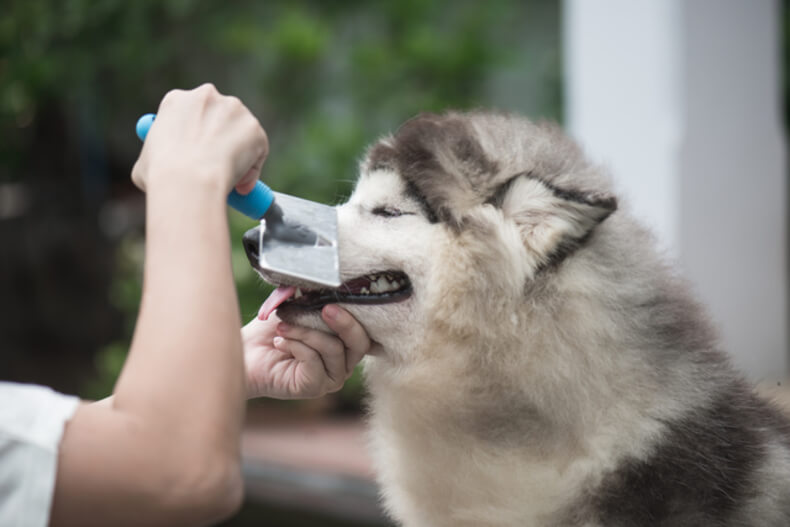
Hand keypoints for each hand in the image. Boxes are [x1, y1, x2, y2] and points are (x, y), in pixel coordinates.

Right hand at [131, 83, 267, 194]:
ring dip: (238, 154)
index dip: (197, 136)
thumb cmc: (161, 174)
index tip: (199, 154)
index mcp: (176, 100)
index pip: (192, 113)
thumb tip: (162, 165)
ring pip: (241, 134)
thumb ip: (158, 155)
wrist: (188, 179)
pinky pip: (258, 150)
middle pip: (220, 118)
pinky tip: (239, 182)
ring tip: (225, 179)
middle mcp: (207, 96)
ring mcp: (234, 110)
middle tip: (218, 167)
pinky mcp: (254, 128)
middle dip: (221, 141)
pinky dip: (252, 168)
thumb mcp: (145, 161)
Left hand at [242, 305, 372, 398]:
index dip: (357, 314)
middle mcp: (344, 362)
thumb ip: (313, 296)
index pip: (365, 330)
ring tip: (282, 327)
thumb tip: (323, 278)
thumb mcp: (297, 306)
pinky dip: (297, 345)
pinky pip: (315, 361)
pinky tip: (280, 342)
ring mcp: (331, 377)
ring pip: (334, 349)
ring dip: (306, 332)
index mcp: (345, 343)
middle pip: (360, 343)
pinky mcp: (315, 387)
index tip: (339, 298)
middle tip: (327, 308)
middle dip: (346, 323)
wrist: (245, 352)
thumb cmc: (272, 329)